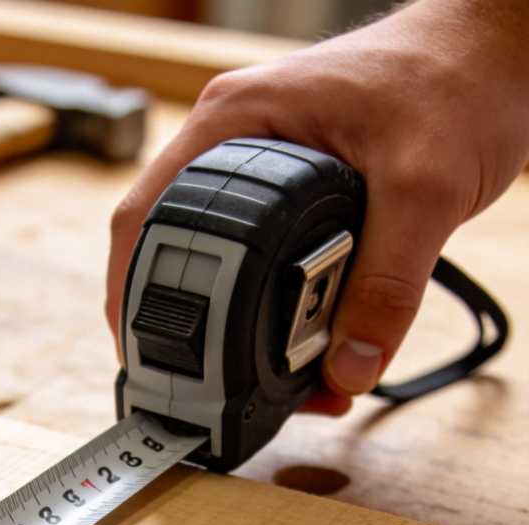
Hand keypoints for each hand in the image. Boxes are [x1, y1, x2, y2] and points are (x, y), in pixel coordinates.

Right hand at [107, 0, 528, 413]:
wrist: (497, 48)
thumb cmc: (457, 79)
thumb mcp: (426, 189)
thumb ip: (388, 287)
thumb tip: (348, 369)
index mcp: (234, 123)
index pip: (144, 218)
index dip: (128, 294)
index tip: (140, 354)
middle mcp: (231, 140)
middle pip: (162, 245)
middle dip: (168, 319)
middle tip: (182, 380)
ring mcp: (252, 161)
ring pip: (204, 254)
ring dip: (214, 318)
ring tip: (237, 374)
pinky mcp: (284, 184)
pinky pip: (246, 251)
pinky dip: (253, 301)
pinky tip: (276, 339)